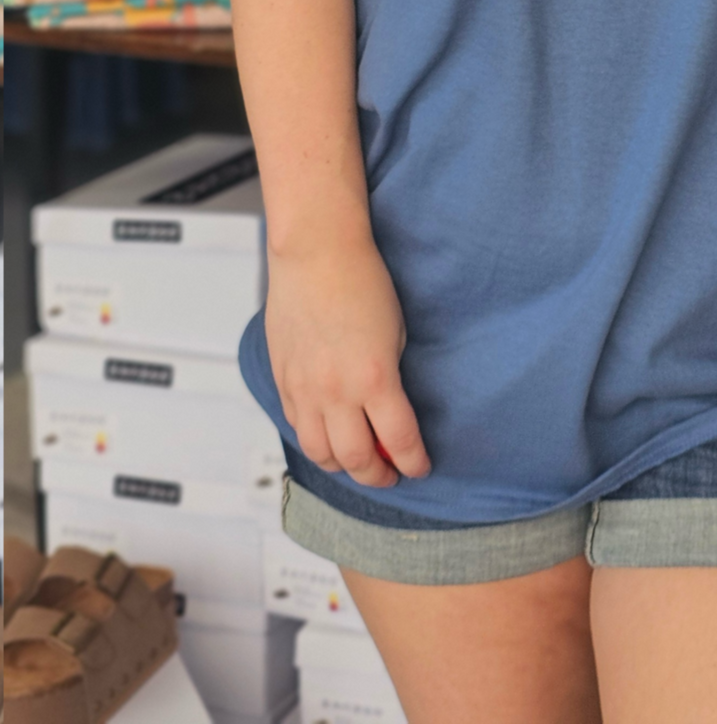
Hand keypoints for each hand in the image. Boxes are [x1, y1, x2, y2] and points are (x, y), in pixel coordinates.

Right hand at [266, 236, 430, 487]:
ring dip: (342, 466)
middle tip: (391, 475)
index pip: (399, 440)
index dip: (414, 461)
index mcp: (376, 378)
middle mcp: (337, 392)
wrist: (317, 253)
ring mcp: (305, 389)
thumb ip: (390, 377)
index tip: (421, 468)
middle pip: (357, 459)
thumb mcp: (396, 333)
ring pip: (320, 453)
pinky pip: (297, 426)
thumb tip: (388, 411)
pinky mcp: (283, 380)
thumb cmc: (364, 282)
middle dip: (378, 475)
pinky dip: (315, 441)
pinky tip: (329, 437)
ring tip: (358, 463)